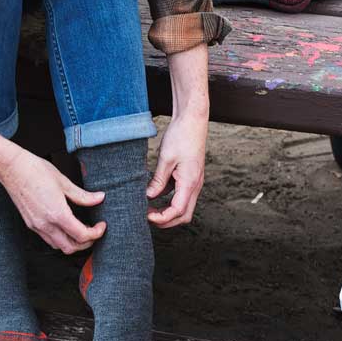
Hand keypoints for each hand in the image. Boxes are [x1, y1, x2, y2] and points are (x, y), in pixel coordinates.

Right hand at [0, 148, 105, 253]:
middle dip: (86, 243)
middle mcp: (45, 224)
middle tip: (94, 231)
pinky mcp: (30, 224)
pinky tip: (65, 226)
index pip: (81, 235)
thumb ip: (83, 195)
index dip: (96, 233)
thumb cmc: (36, 170)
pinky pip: (48, 239)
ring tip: (81, 229)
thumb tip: (99, 198)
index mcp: (57, 213)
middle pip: (70, 248)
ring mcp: (36, 226)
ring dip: (72, 243)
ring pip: (58, 246)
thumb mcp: (64, 182)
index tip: (101, 226)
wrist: (12, 168)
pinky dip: (60, 238)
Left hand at [145, 111, 207, 228]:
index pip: (178, 211)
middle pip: (184, 214)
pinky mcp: (189, 175)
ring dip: (167, 211)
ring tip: (149, 208)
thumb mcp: (166, 158)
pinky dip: (168, 199)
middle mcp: (195, 185)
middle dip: (166, 221)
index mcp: (190, 182)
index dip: (162, 218)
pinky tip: (153, 193)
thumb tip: (149, 197)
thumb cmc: (181, 136)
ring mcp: (194, 181)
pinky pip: (179, 194)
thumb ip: (158, 180)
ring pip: (183, 206)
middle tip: (147, 217)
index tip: (147, 216)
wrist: (193, 119)